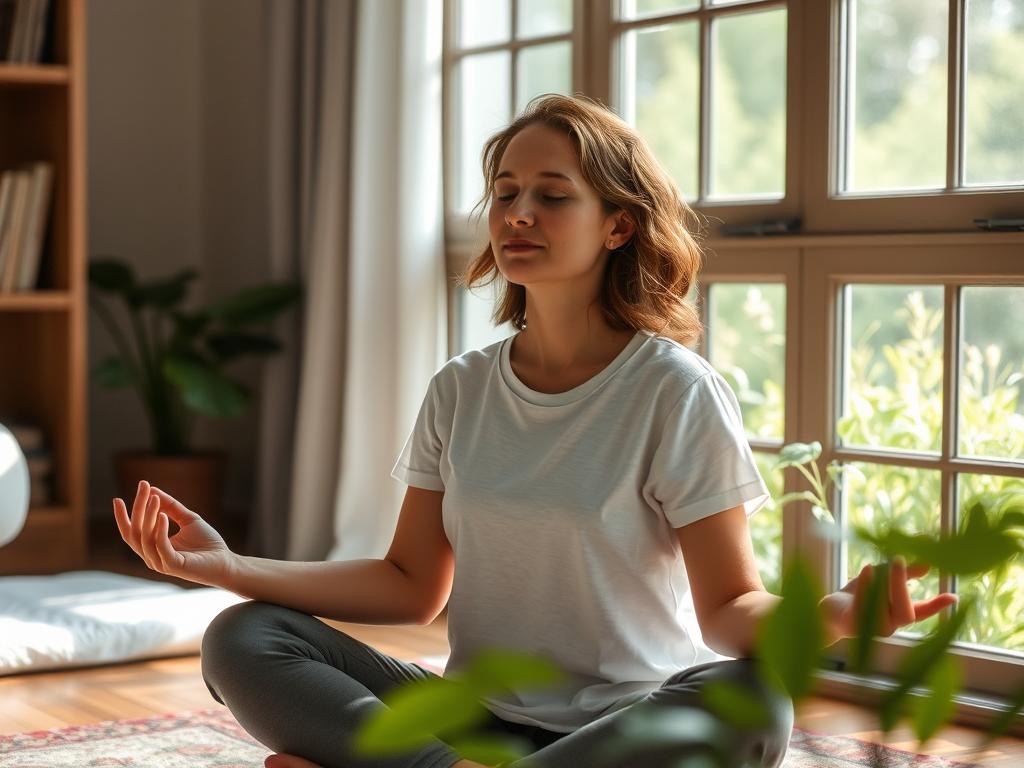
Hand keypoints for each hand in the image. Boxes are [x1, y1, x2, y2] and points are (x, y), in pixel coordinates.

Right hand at [113, 480, 234, 587]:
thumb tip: (153, 490)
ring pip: (145, 538)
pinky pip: (161, 547)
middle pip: (135, 532)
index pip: (131, 532)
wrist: (226, 561)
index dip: (122, 516)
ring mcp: (161, 563)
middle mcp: (152, 556)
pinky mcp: (173, 566)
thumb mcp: (187, 519)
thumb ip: (170, 506)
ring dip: (149, 516)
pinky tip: (163, 515)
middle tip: (143, 487)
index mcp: (153, 547)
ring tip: (154, 497)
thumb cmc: (207, 543)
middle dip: (137, 508)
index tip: (117, 498)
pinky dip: (160, 530)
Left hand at [819, 556, 957, 643]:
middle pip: (906, 613)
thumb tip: (927, 563)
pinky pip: (864, 607)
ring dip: (881, 584)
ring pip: (884, 609)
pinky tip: (868, 570)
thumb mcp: (881, 577)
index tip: (953, 596)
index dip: (937, 606)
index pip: (923, 612)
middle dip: (902, 586)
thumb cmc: (858, 595)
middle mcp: (891, 624)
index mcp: (899, 614)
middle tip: (899, 560)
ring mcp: (873, 628)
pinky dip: (867, 586)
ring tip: (877, 565)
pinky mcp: (855, 624)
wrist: (829, 612)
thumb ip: (903, 573)